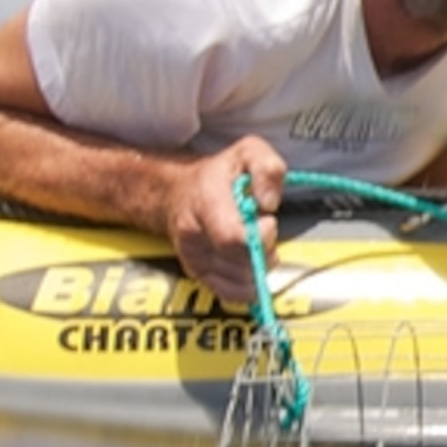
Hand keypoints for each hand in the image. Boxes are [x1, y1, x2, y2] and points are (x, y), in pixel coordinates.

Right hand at [163, 137, 287, 305]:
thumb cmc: (219, 174)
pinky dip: (248, 285)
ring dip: (257, 267)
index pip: (233, 238)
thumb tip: (269, 203)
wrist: (177, 193)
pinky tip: (249, 264)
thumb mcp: (248, 152)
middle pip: (240, 264)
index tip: (268, 219)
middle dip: (263, 252)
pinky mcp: (197, 275)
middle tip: (262, 231)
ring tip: (252, 243)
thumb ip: (267, 168)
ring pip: (239, 283)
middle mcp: (194, 235)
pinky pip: (230, 295)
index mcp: (206, 203)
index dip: (260, 236)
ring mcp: (193, 259)